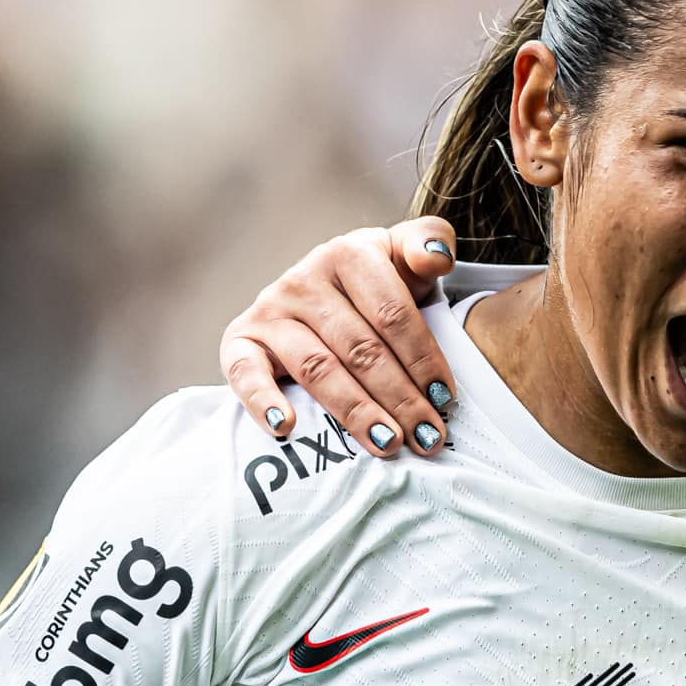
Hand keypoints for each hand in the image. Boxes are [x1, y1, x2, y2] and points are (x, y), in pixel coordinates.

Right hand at [220, 217, 463, 457]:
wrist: (318, 288)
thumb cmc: (374, 282)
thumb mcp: (402, 255)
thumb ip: (428, 243)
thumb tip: (437, 258)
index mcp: (349, 255)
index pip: (392, 314)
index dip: (422, 359)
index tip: (445, 398)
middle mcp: (304, 279)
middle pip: (360, 348)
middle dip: (399, 397)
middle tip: (426, 436)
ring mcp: (270, 310)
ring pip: (317, 368)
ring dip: (354, 411)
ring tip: (386, 443)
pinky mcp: (240, 340)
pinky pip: (245, 372)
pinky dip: (262, 400)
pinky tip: (285, 427)